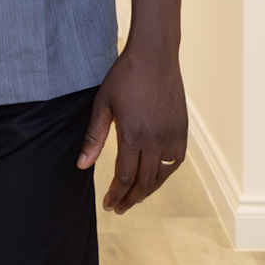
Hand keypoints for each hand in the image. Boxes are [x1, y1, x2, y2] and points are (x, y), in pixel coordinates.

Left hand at [77, 47, 186, 213]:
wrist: (154, 56)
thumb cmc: (125, 77)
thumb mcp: (102, 105)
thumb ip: (93, 138)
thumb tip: (82, 165)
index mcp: (132, 136)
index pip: (124, 177)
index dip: (116, 195)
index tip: (108, 205)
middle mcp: (155, 140)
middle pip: (144, 182)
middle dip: (130, 199)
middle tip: (119, 208)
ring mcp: (172, 135)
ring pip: (162, 175)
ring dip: (148, 190)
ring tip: (135, 197)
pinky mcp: (182, 129)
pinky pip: (175, 161)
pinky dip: (165, 173)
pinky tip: (156, 176)